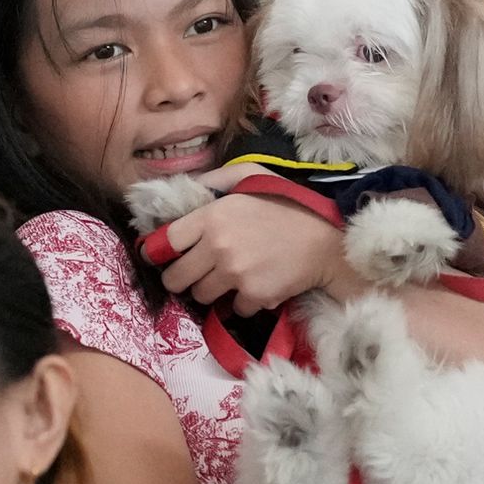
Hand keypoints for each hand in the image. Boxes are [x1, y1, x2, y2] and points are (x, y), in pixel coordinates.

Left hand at [154, 196, 349, 313]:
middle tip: (194, 274)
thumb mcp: (249, 175)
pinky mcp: (253, 295)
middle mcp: (218, 247)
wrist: (325, 241)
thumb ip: (213, 180)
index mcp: (212, 216)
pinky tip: (256, 285)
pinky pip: (233, 308)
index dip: (158, 251)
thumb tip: (185, 188)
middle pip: (175, 278)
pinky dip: (243, 301)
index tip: (160, 256)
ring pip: (200, 296)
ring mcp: (235, 274)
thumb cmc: (286, 204)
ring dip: (211, 290)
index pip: (165, 242)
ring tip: (230, 277)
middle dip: (181, 278)